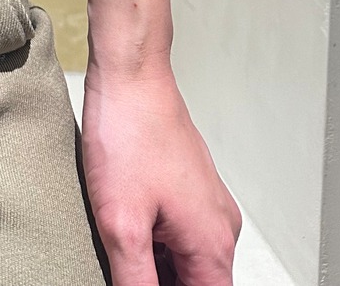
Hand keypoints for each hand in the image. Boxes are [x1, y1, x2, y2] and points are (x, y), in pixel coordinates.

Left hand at [80, 56, 241, 284]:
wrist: (130, 75)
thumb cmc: (129, 134)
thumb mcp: (122, 225)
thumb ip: (136, 282)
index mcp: (213, 245)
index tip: (138, 280)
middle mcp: (220, 228)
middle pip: (196, 284)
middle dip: (159, 282)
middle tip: (122, 266)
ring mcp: (207, 205)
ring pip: (185, 261)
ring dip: (155, 266)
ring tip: (119, 248)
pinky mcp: (189, 188)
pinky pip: (178, 233)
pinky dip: (155, 243)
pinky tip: (124, 227)